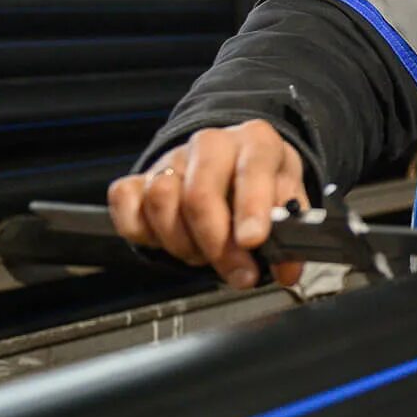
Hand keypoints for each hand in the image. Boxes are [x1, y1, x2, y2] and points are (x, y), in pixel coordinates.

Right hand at [106, 120, 308, 288]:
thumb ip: (291, 232)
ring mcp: (170, 159)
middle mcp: (211, 144)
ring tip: (204, 255)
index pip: (252, 169)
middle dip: (217, 243)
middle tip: (238, 274)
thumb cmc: (262, 183)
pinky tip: (165, 242)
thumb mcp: (289, 198)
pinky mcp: (138, 177)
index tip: (253, 242)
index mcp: (256, 141)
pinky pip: (125, 202)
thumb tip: (287, 271)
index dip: (252, 208)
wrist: (233, 162)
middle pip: (200, 193)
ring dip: (182, 242)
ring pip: (161, 200)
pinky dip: (139, 230)